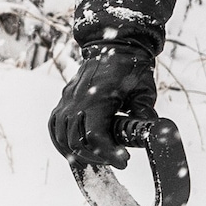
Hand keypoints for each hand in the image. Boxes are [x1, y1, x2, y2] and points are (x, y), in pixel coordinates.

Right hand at [49, 48, 156, 168]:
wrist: (113, 44)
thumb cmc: (131, 66)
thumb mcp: (144, 89)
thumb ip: (145, 113)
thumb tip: (150, 134)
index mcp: (97, 97)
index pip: (95, 135)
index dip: (108, 153)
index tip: (124, 161)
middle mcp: (76, 99)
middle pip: (76, 141)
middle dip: (97, 157)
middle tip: (116, 160)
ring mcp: (66, 100)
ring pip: (62, 138)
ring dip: (80, 153)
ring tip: (100, 157)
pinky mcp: (63, 100)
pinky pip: (54, 127)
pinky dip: (62, 143)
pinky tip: (77, 150)